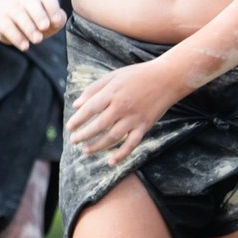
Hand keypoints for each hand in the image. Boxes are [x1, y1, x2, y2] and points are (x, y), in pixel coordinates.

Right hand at [0, 0, 64, 49]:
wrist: (7, 12)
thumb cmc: (35, 19)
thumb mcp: (49, 19)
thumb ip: (58, 20)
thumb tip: (55, 22)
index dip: (53, 8)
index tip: (56, 21)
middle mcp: (25, 0)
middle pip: (32, 3)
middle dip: (39, 16)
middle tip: (45, 27)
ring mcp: (11, 9)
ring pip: (18, 14)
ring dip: (28, 27)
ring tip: (38, 40)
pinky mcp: (0, 21)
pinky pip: (7, 27)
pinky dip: (16, 37)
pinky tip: (25, 46)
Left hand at [64, 56, 185, 163]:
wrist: (167, 78)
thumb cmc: (138, 75)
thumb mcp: (114, 76)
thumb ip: (94, 89)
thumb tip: (76, 105)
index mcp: (112, 93)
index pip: (90, 109)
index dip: (78, 120)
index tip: (69, 127)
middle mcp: (122, 107)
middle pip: (99, 126)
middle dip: (84, 136)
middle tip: (74, 141)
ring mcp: (134, 118)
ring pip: (113, 137)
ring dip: (97, 146)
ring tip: (86, 151)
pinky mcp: (145, 126)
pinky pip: (132, 144)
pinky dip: (121, 155)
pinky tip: (111, 162)